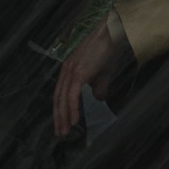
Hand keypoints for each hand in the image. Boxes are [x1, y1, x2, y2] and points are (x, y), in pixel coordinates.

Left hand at [53, 18, 116, 137]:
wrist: (111, 35)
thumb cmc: (108, 51)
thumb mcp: (102, 74)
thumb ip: (98, 87)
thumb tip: (98, 99)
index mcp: (68, 70)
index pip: (60, 93)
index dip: (60, 109)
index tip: (62, 122)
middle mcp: (65, 71)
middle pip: (57, 98)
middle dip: (58, 117)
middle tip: (60, 133)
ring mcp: (70, 72)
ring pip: (62, 99)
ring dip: (63, 117)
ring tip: (65, 131)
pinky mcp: (78, 74)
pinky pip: (71, 96)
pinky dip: (72, 109)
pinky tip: (74, 120)